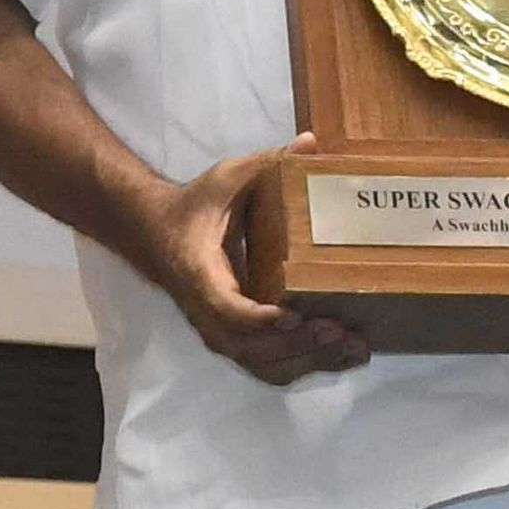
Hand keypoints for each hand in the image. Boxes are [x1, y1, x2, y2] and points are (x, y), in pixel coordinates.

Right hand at [134, 133, 368, 384]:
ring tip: (352, 348)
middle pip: (250, 348)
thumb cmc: (195, 207)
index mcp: (198, 272)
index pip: (225, 307)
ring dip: (307, 361)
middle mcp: (205, 312)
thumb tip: (310, 142)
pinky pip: (267, 366)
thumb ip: (268, 163)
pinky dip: (304, 366)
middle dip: (296, 344)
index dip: (258, 318)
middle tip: (339, 329)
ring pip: (262, 364)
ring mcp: (218, 331)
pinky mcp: (234, 339)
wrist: (156, 234)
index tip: (292, 315)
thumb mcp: (226, 178)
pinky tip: (341, 356)